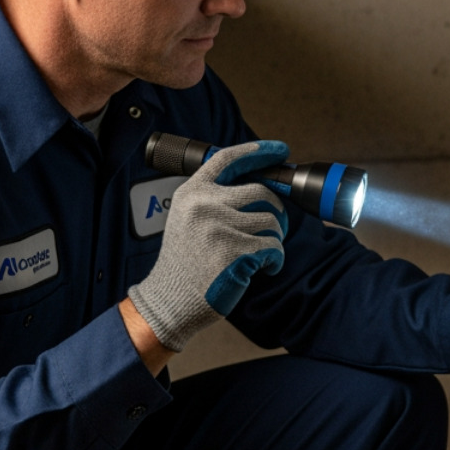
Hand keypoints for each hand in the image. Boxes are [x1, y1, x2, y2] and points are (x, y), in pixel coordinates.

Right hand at [127, 141, 289, 350]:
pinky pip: (274, 247)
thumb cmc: (185, 262)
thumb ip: (214, 199)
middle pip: (261, 191)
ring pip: (272, 221)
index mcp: (192, 193)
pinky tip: (264, 268)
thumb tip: (260, 188)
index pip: (227, 159)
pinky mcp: (234, 253)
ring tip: (262, 253)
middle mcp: (204, 205)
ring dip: (276, 239)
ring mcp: (219, 228)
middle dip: (277, 210)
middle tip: (278, 227)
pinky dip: (276, 260)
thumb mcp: (187, 219)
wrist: (170, 299)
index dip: (257, 151)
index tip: (279, 150)